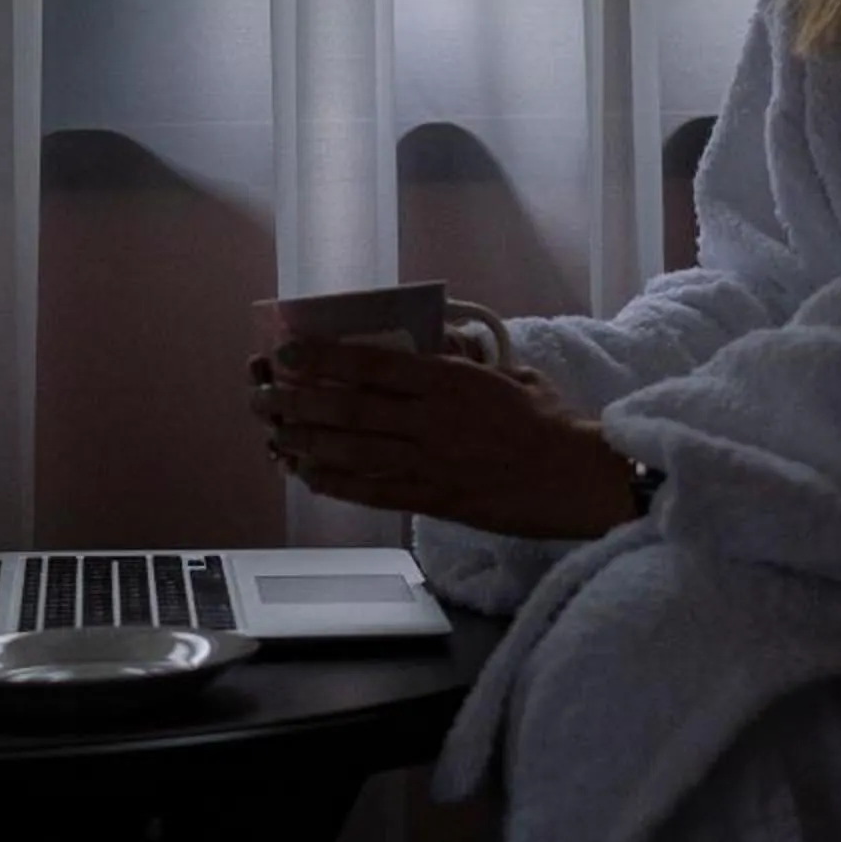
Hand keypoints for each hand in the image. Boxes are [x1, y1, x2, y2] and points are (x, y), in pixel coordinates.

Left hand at [247, 340, 641, 539]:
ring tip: (272, 433)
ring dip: (305, 441)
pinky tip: (307, 474)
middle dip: (298, 401)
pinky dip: (336, 482)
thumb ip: (462, 358)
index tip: (288, 352)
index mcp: (449, 381)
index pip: (373, 365)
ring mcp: (430, 463)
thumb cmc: (547, 418)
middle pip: (350, 409)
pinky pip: (373, 490)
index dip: (323, 359)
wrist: (577, 478)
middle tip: (263, 395)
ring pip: (352, 451)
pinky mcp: (434, 499)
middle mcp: (431, 420)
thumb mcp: (506, 371)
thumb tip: (433, 342)